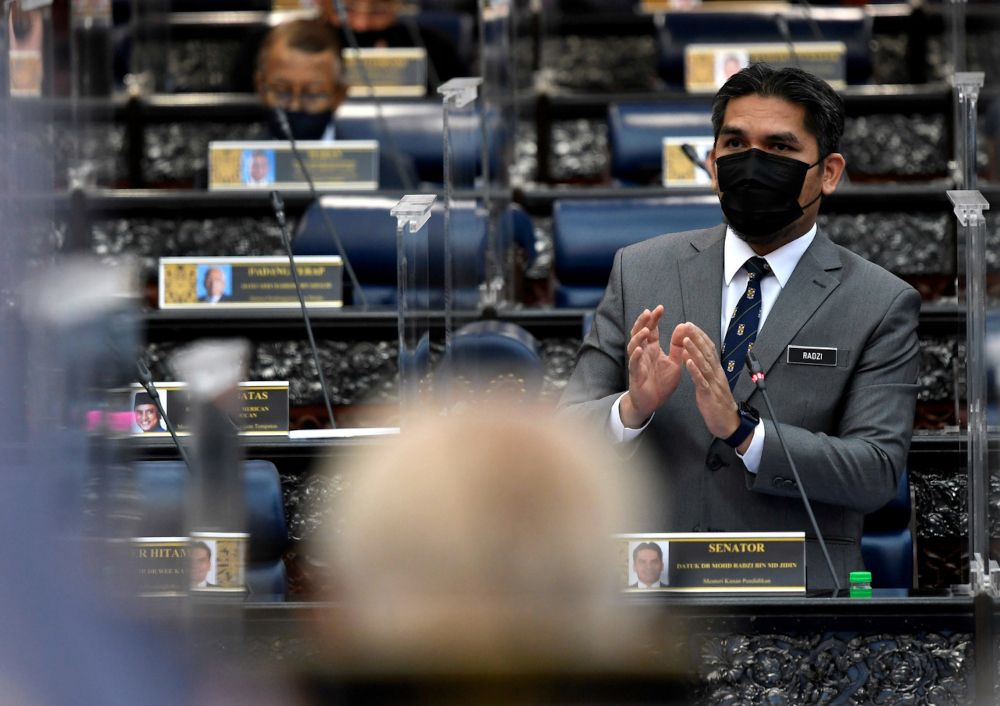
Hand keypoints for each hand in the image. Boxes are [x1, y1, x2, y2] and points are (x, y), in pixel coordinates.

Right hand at [621, 306, 682, 427]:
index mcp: (652, 349)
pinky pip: (634, 364)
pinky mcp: (635, 375)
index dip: (654, 319)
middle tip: (649, 312)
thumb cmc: (661, 383)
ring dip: (639, 338)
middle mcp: (643, 353)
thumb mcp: (675, 363)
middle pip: (639, 334)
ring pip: (634, 347)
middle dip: (643, 323)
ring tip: (646, 330)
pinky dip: (636, 357)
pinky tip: (639, 350)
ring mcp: (638, 363)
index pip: (651, 330)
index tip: (660, 308)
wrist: (652, 403)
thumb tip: (683, 327)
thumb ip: (678, 347)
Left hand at [678, 323, 742, 440]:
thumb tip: (696, 356)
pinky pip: (701, 381)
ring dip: (694, 351)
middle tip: (687, 325)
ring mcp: (713, 384)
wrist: (728, 423)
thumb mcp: (712, 383)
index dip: (701, 337)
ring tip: (685, 339)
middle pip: (707, 353)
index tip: (691, 326)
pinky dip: (694, 370)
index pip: (710, 349)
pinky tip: (688, 362)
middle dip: (697, 338)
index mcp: (717, 371)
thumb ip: (705, 370)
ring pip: (704, 364)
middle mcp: (717, 374)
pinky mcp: (709, 395)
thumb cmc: (718, 403)